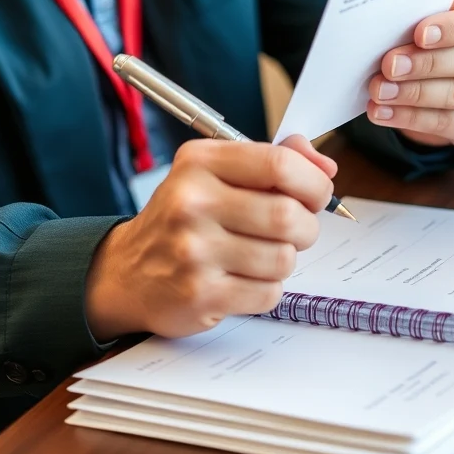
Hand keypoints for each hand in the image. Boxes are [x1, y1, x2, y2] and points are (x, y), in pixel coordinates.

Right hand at [84, 135, 335, 339]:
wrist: (128, 272)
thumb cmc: (184, 217)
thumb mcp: (218, 173)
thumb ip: (274, 159)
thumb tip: (326, 166)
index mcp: (200, 162)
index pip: (279, 164)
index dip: (313, 181)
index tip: (317, 194)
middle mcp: (192, 202)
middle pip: (287, 215)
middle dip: (306, 227)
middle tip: (295, 230)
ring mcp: (194, 250)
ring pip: (283, 257)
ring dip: (284, 259)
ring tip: (261, 254)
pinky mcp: (200, 294)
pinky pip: (268, 292)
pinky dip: (267, 288)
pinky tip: (243, 278)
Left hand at [366, 0, 453, 148]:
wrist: (444, 67)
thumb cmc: (436, 31)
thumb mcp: (433, 14)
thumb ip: (419, 17)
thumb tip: (386, 28)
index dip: (452, 28)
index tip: (420, 34)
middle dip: (424, 64)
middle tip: (389, 66)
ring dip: (412, 94)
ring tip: (380, 91)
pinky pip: (447, 123)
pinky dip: (411, 118)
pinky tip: (384, 112)